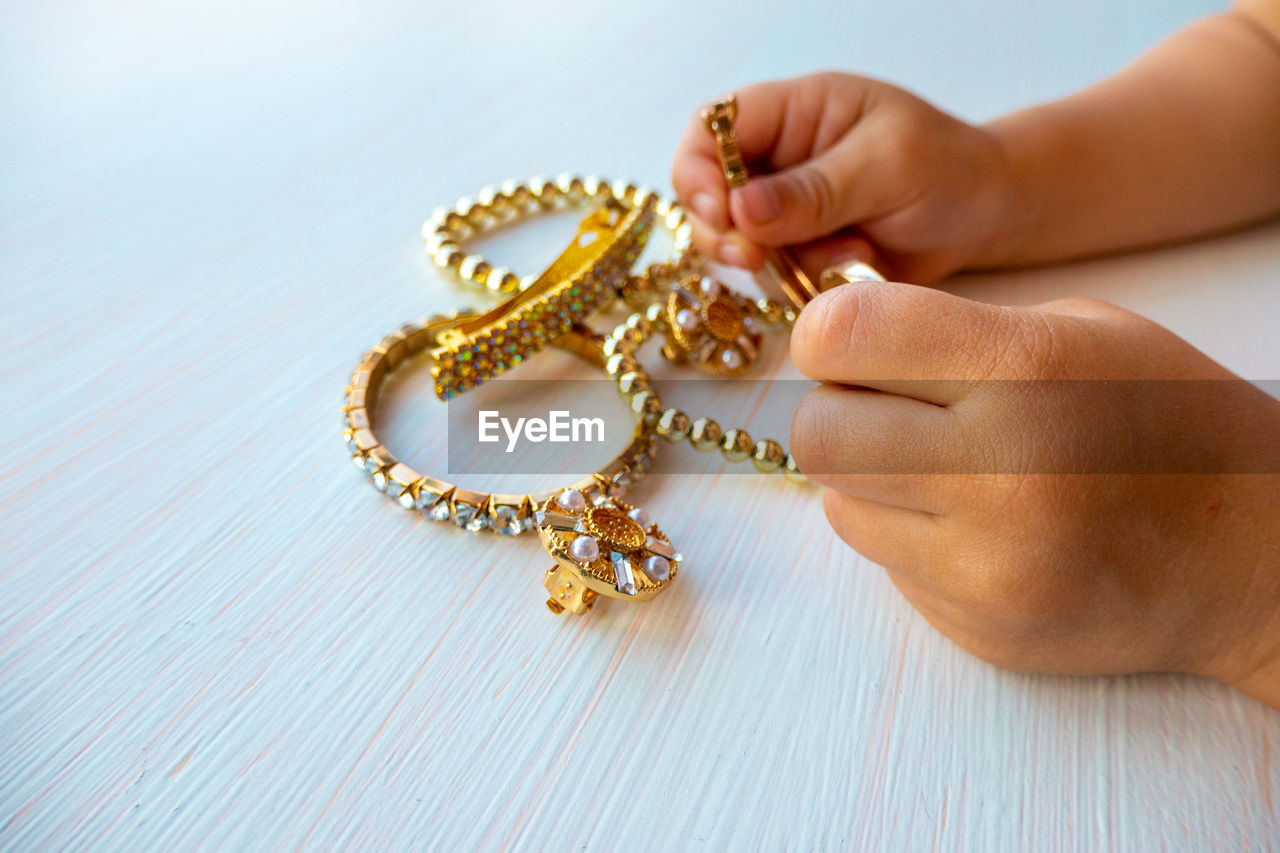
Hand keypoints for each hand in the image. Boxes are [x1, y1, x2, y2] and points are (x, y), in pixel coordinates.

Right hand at [672, 72, 1016, 283]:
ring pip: (738, 246)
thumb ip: (816, 189)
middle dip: (724, 233)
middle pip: (707, 195)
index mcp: (793, 112)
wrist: (989, 216)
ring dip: (779, 264)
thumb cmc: (949, 167)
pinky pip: (773, 279)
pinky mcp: (799, 255)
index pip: (712, 129)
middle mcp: (778, 160)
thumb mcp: (888, 164)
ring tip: (845, 256)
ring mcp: (785, 211)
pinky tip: (853, 269)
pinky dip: (804, 284)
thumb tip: (742, 210)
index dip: (698, 170)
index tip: (717, 212)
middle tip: (756, 258)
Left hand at [787, 280, 1279, 706]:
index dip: (825, 333)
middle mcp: (1000, 472)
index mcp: (1026, 369)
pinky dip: (906, 535)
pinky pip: (884, 565)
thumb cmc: (1166, 420)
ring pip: (838, 505)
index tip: (846, 342)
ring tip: (941, 469)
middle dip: (831, 410)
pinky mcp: (976, 625)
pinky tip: (974, 525)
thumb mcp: (1079, 331)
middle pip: (815, 432)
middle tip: (882, 407)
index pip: (844, 335)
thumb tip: (833, 346)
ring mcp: (986, 565)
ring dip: (866, 479)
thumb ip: (952, 330)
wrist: (1254, 558)